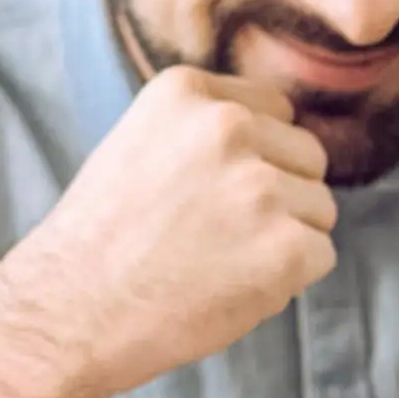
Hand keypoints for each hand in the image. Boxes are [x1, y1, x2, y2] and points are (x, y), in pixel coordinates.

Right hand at [0, 66, 336, 397]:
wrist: (76, 306)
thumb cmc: (110, 237)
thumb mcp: (146, 144)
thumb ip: (210, 133)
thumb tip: (283, 144)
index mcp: (189, 91)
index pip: (278, 112)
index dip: (261, 158)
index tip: (218, 190)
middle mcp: (228, 126)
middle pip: (309, 159)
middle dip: (283, 196)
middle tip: (221, 232)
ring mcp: (261, 186)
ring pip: (319, 209)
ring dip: (288, 238)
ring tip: (221, 258)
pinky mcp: (287, 245)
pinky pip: (321, 256)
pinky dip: (291, 279)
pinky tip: (235, 283)